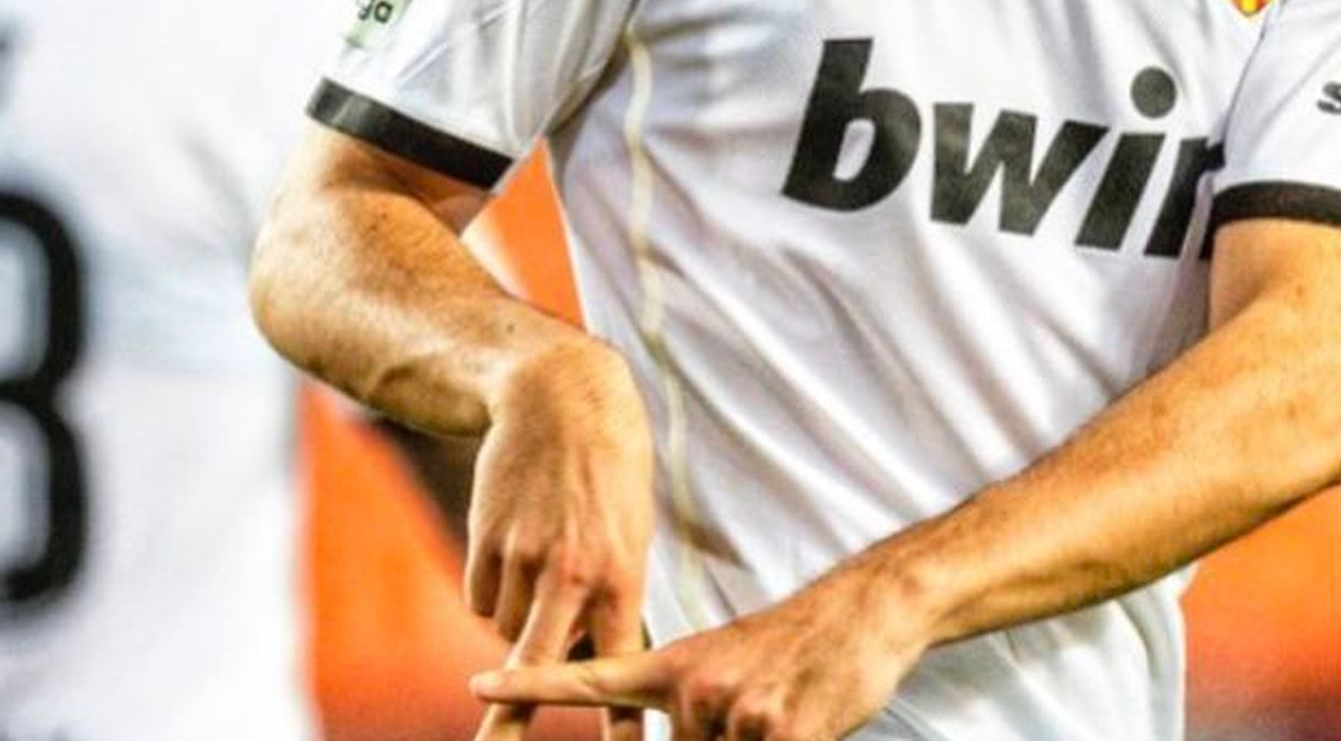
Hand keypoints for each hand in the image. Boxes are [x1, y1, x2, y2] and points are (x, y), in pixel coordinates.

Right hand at [469, 342, 655, 740]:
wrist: (560, 398)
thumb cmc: (612, 471)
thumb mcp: (632, 533)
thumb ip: (612, 596)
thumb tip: (588, 658)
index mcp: (620, 575)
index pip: (616, 665)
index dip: (619, 723)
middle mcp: (569, 573)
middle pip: (535, 667)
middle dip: (512, 722)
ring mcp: (522, 557)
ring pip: (505, 632)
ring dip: (519, 621)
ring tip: (545, 564)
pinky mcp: (485, 541)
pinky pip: (479, 601)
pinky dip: (493, 592)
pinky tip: (514, 549)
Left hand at [471, 566, 931, 740]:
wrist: (861, 612)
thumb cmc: (789, 649)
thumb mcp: (721, 664)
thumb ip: (681, 703)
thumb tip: (666, 739)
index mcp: (672, 665)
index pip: (587, 677)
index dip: (532, 686)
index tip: (479, 688)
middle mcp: (692, 686)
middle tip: (756, 708)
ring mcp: (732, 711)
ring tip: (783, 710)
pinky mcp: (777, 733)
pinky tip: (802, 720)